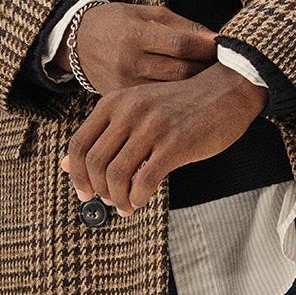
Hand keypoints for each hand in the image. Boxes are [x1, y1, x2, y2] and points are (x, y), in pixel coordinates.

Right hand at [49, 0, 219, 93]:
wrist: (78, 42)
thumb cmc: (119, 23)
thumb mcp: (148, 13)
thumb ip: (182, 26)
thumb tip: (217, 40)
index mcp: (135, 34)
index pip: (181, 44)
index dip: (207, 47)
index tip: (223, 47)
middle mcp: (129, 62)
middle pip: (181, 71)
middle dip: (207, 68)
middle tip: (224, 66)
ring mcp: (124, 85)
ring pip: (173, 92)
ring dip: (196, 87)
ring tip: (211, 80)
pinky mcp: (121, 100)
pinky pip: (156, 104)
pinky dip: (176, 100)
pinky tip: (189, 95)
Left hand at [61, 65, 268, 216]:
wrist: (228, 88)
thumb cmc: (184, 104)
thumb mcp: (139, 110)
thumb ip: (106, 134)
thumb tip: (67, 165)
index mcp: (115, 102)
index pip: (78, 144)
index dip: (76, 174)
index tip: (85, 192)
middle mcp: (129, 112)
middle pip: (94, 162)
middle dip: (98, 190)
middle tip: (109, 201)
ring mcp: (152, 127)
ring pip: (116, 174)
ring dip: (118, 198)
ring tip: (127, 205)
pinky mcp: (175, 144)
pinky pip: (144, 181)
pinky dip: (138, 198)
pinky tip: (142, 200)